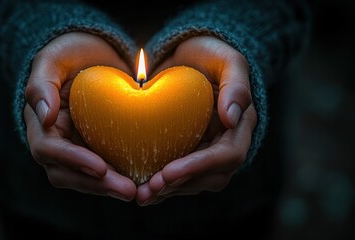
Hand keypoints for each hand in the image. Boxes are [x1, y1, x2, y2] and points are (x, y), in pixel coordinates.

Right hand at [23, 32, 136, 200]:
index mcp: (40, 124)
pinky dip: (120, 177)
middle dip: (96, 185)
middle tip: (128, 191)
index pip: (49, 150)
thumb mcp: (53, 59)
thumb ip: (42, 84)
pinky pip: (105, 171)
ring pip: (86, 179)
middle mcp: (55, 143)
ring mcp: (76, 149)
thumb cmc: (71, 53)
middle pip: (67, 174)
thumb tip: (44, 116)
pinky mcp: (97, 150)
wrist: (94, 55)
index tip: (100, 166)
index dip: (73, 160)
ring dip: (110, 188)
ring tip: (139, 191)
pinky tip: (143, 180)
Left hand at [136, 36, 257, 205]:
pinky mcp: (189, 152)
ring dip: (168, 192)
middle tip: (148, 190)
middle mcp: (227, 143)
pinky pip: (180, 176)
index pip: (227, 156)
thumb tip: (233, 117)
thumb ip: (236, 84)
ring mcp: (208, 150)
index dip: (199, 167)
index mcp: (240, 126)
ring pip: (194, 183)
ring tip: (140, 195)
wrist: (189, 56)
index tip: (168, 172)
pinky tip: (141, 188)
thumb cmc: (209, 54)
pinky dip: (162, 185)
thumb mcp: (226, 60)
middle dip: (180, 186)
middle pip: (211, 177)